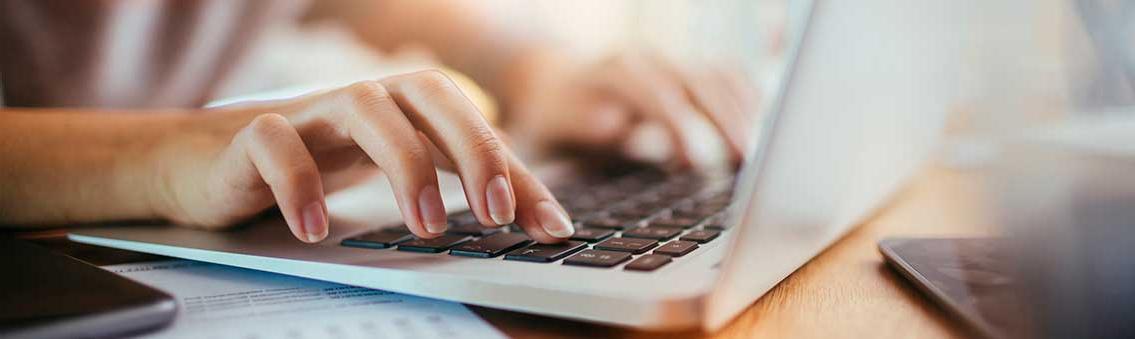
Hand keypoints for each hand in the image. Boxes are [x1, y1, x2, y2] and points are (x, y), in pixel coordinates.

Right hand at [148, 70, 574, 243]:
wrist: (206, 162)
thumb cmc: (314, 162)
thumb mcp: (392, 172)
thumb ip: (460, 188)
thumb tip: (538, 219)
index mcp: (404, 107)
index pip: (474, 127)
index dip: (517, 173)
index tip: (550, 226)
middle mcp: (365, 99)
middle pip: (430, 95)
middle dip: (472, 150)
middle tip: (495, 214)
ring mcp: (310, 112)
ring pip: (366, 109)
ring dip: (405, 165)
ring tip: (425, 227)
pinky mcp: (252, 135)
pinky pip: (277, 143)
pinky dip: (300, 184)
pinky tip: (316, 229)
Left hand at [504, 51, 759, 165]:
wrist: (547, 82)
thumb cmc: (548, 119)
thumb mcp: (552, 129)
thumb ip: (582, 127)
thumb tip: (616, 126)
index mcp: (610, 72)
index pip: (654, 92)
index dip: (677, 126)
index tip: (693, 164)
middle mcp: (644, 59)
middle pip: (697, 81)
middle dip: (723, 121)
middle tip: (745, 162)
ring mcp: (668, 62)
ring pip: (717, 76)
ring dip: (742, 113)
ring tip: (758, 156)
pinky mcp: (685, 71)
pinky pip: (726, 76)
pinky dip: (747, 100)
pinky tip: (760, 131)